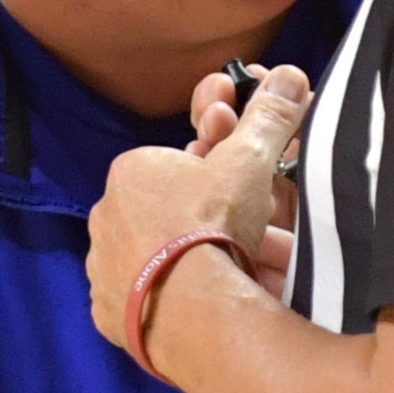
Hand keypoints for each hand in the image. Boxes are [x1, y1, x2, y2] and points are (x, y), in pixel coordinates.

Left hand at [86, 64, 311, 351]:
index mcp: (130, 172)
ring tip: (238, 276)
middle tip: (253, 238)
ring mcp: (102, 270)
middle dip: (213, 223)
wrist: (192, 311)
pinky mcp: (108, 316)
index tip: (247, 194)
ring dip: (194, 263)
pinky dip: (173, 301)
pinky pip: (144, 301)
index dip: (220, 178)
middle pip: (171, 215)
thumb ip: (267, 120)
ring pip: (158, 259)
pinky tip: (203, 305)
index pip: (181, 167)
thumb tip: (291, 76)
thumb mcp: (248, 164)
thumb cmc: (213, 226)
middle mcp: (105, 217)